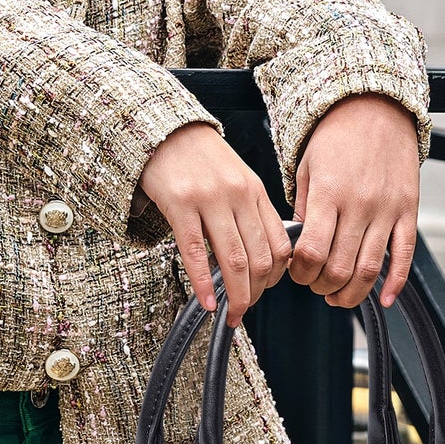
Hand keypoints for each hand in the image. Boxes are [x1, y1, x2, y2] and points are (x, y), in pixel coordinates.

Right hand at [139, 122, 291, 326]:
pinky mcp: (180, 205)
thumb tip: (261, 255)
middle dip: (256, 294)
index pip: (280, 245)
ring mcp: (209, 200)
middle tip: (244, 311)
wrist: (164, 129)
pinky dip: (203, 284)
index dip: (276, 277)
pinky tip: (206, 302)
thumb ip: (250, 212)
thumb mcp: (236, 179)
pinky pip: (196, 252)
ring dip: (236, 296)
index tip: (263, 292)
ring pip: (234, 260)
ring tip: (230, 314)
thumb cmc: (199, 159)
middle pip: (260, 258)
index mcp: (255, 191)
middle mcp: (238, 195)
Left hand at [288, 93, 420, 307]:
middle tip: (315, 284)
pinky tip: (385, 299)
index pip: (310, 252)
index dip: (300, 273)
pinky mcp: (408, 211)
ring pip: (369, 270)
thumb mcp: (307, 169)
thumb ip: (304, 211)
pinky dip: (395, 284)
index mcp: (329, 194)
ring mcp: (387, 209)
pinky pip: (404, 256)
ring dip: (351, 294)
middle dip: (321, 286)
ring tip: (338, 296)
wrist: (375, 107)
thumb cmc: (336, 138)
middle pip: (339, 268)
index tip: (296, 273)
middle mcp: (360, 204)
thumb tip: (300, 250)